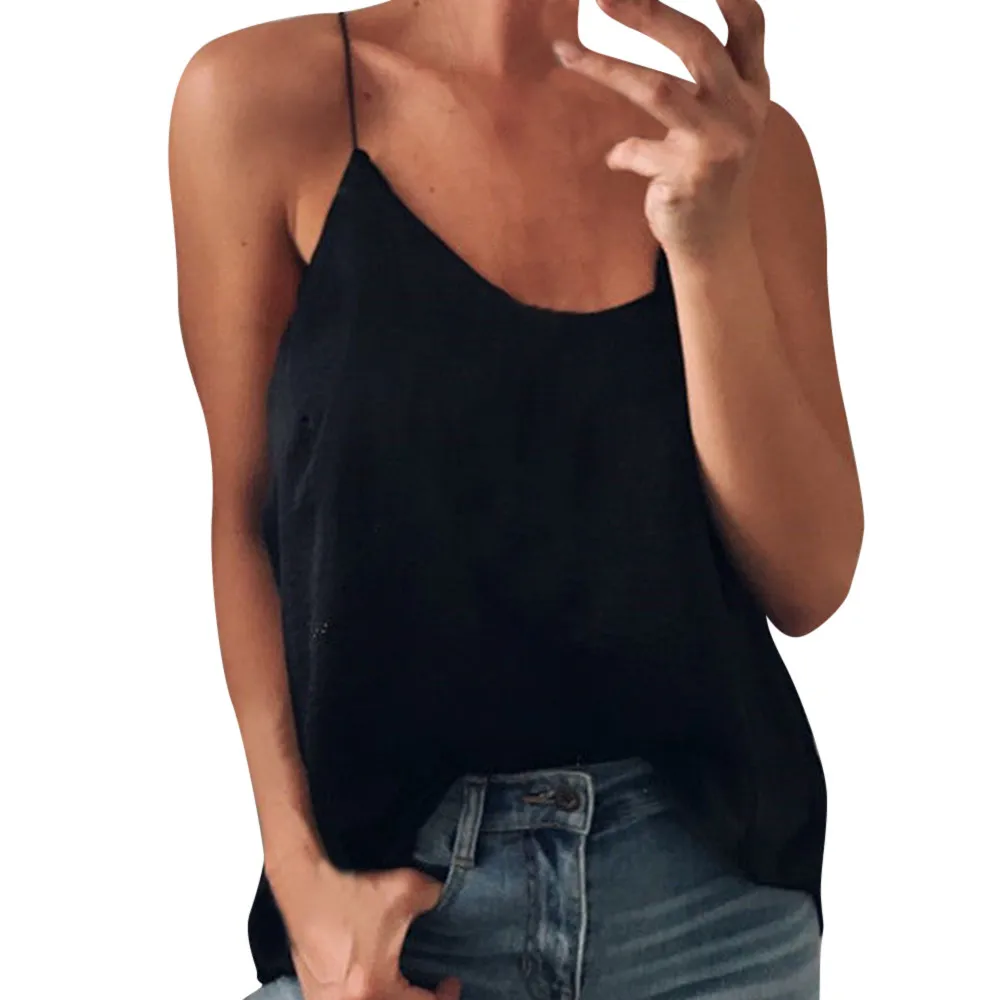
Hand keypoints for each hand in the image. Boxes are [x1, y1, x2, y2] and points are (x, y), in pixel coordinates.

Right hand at [268, 851, 462, 999]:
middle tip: (428, 988)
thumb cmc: (348, 894)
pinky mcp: (314, 995)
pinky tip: (372, 982)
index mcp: (375, 989)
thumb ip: (436, 898)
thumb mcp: (406, 889)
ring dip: (390, 999)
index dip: (446, 996)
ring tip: (401, 986)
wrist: (304, 887)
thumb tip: (449, 900)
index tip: (450, 980)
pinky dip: (365, 997)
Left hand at [552, 0, 770, 261]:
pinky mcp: (692, 177)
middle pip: (696, 45)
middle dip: (647, 13)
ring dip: (607, 67)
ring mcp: (721, 144)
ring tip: (565, 51)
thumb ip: (684, 88)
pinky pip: (638, 153)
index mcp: (752, 88)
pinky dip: (623, 153)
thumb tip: (628, 74)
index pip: (749, 24)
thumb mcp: (704, 124)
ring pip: (659, 90)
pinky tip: (615, 159)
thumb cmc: (704, 175)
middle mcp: (743, 111)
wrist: (713, 243)